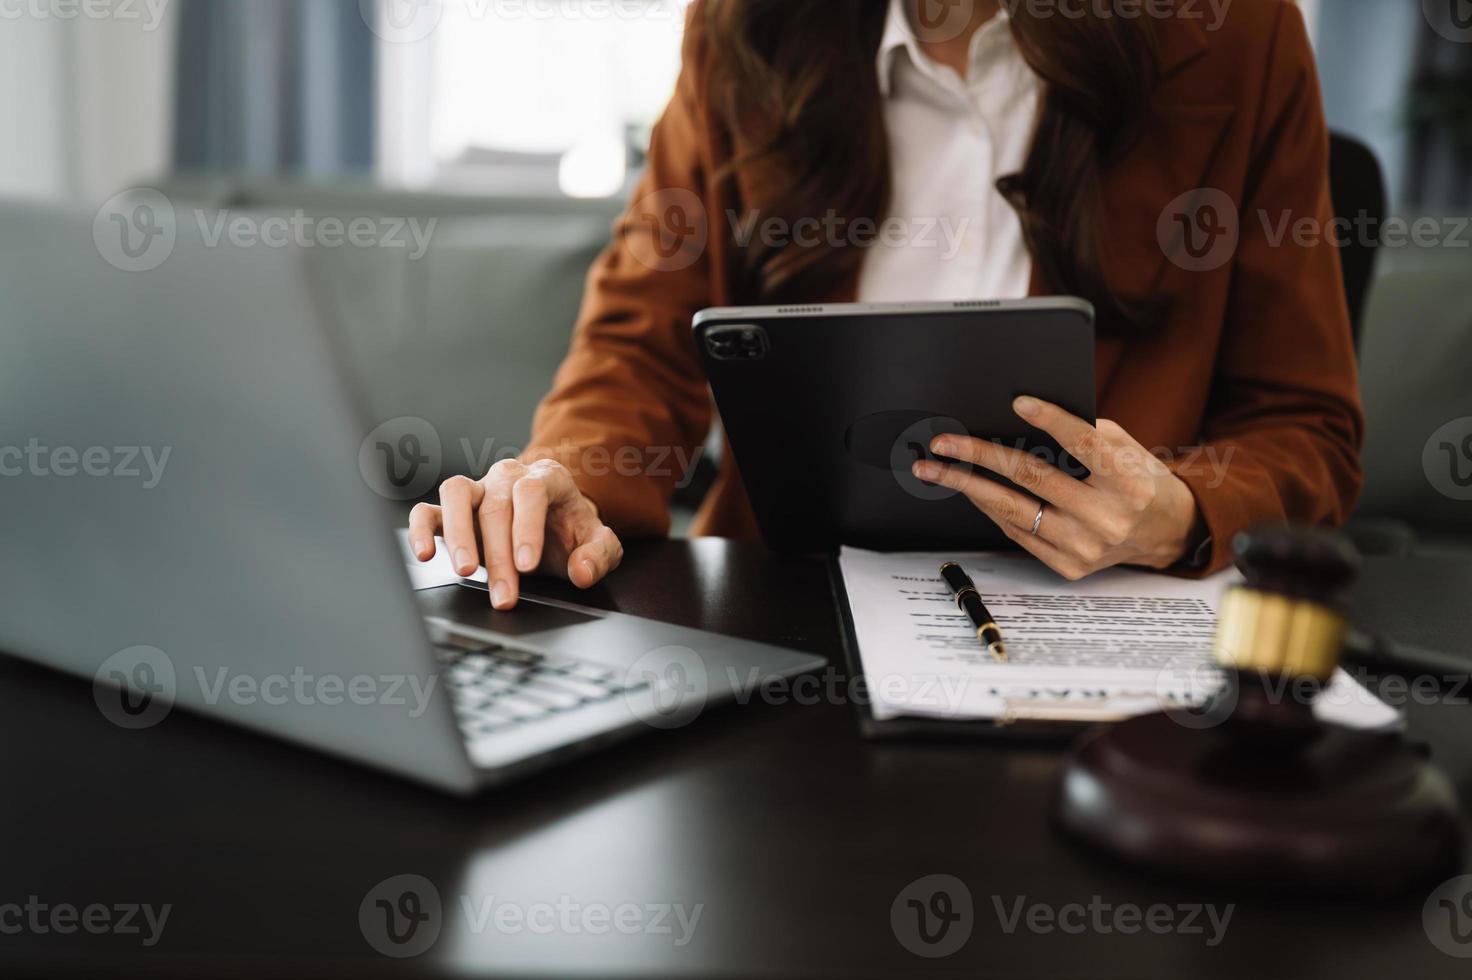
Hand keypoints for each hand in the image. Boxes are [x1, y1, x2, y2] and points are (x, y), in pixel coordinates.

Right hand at [408, 459, 623, 609]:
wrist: (553, 526)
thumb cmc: (571, 533)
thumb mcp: (598, 544)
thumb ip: (599, 555)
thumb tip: (582, 572)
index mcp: (546, 478)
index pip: (531, 492)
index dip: (527, 528)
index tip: (526, 566)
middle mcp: (508, 477)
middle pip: (496, 505)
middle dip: (499, 555)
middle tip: (504, 595)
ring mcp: (478, 489)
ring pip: (456, 493)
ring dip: (458, 534)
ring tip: (465, 570)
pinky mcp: (451, 509)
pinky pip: (428, 510)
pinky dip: (420, 529)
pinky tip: (424, 554)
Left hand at [912, 397, 1199, 579]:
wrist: (1166, 532)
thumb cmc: (1139, 480)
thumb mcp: (1127, 448)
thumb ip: (1085, 434)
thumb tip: (1023, 417)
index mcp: (1128, 482)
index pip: (1083, 444)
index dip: (1051, 421)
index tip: (1019, 402)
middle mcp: (1107, 518)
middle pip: (1033, 477)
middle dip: (979, 456)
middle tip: (942, 443)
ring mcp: (1086, 547)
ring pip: (1015, 509)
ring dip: (968, 487)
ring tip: (935, 469)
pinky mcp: (1069, 566)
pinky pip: (1018, 532)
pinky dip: (990, 508)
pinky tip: (969, 490)